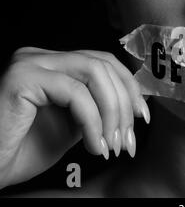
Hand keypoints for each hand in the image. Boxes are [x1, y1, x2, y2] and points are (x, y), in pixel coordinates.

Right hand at [0, 47, 149, 188]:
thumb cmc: (25, 150)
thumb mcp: (75, 124)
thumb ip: (99, 107)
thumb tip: (134, 102)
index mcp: (53, 64)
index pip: (104, 62)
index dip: (129, 87)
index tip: (142, 117)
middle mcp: (41, 56)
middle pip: (104, 64)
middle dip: (124, 103)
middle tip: (127, 140)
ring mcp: (29, 62)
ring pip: (95, 72)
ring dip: (112, 113)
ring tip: (111, 145)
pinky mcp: (21, 77)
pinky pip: (75, 93)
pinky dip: (93, 122)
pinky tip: (94, 146)